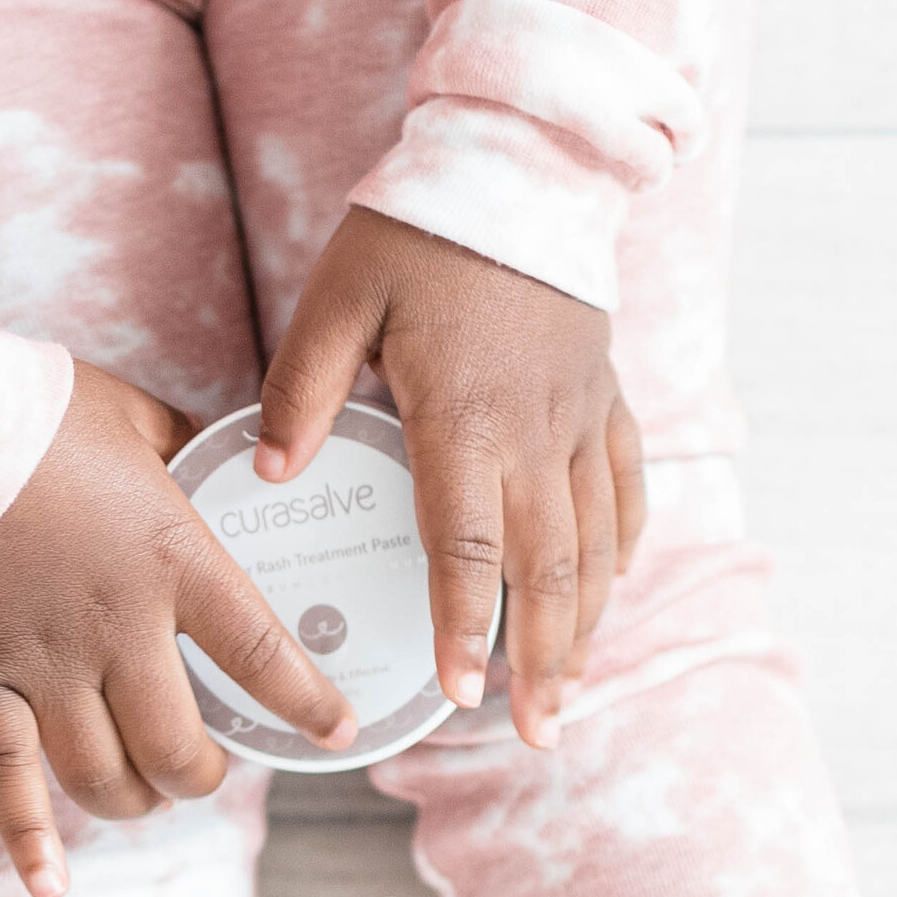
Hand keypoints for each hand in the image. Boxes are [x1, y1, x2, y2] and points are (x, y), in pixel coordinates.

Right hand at [0, 362, 357, 896]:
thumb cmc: (29, 408)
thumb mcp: (135, 417)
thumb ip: (186, 450)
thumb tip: (220, 454)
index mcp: (170, 559)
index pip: (258, 652)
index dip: (304, 702)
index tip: (337, 731)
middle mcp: (115, 627)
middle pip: (178, 745)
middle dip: (202, 774)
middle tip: (207, 766)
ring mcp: (42, 662)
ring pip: (103, 775)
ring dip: (136, 801)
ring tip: (147, 795)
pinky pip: (4, 778)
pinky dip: (26, 837)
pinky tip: (49, 883)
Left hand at [258, 209, 646, 750]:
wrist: (522, 160)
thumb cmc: (418, 229)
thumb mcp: (336, 295)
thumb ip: (299, 389)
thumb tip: (270, 475)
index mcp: (465, 416)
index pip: (470, 546)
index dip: (465, 628)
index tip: (460, 696)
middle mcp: (536, 430)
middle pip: (549, 571)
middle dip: (542, 663)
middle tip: (534, 735)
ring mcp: (582, 417)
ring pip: (595, 545)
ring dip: (585, 627)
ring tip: (567, 693)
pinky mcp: (607, 397)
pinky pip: (626, 490)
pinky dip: (621, 551)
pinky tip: (607, 596)